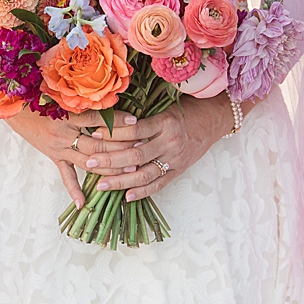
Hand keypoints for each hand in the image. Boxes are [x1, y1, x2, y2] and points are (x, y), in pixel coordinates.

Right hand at [4, 106, 138, 206]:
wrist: (13, 107)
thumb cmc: (39, 95)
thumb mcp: (61, 93)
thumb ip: (83, 97)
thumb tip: (108, 95)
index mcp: (67, 115)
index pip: (97, 120)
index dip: (116, 121)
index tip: (135, 121)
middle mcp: (64, 134)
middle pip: (96, 144)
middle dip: (120, 147)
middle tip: (140, 150)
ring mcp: (59, 148)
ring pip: (88, 161)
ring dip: (109, 167)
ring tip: (129, 172)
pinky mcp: (54, 157)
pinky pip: (66, 175)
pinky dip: (74, 190)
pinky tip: (84, 203)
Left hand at [82, 95, 233, 201]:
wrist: (213, 120)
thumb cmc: (186, 109)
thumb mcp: (164, 106)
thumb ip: (142, 117)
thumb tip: (112, 122)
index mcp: (165, 122)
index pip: (134, 131)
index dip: (113, 133)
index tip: (94, 134)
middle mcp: (170, 142)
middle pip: (136, 155)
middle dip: (110, 160)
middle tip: (89, 163)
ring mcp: (175, 160)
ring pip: (145, 174)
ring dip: (121, 181)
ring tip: (101, 184)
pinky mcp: (179, 171)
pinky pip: (159, 184)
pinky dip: (142, 192)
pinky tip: (126, 196)